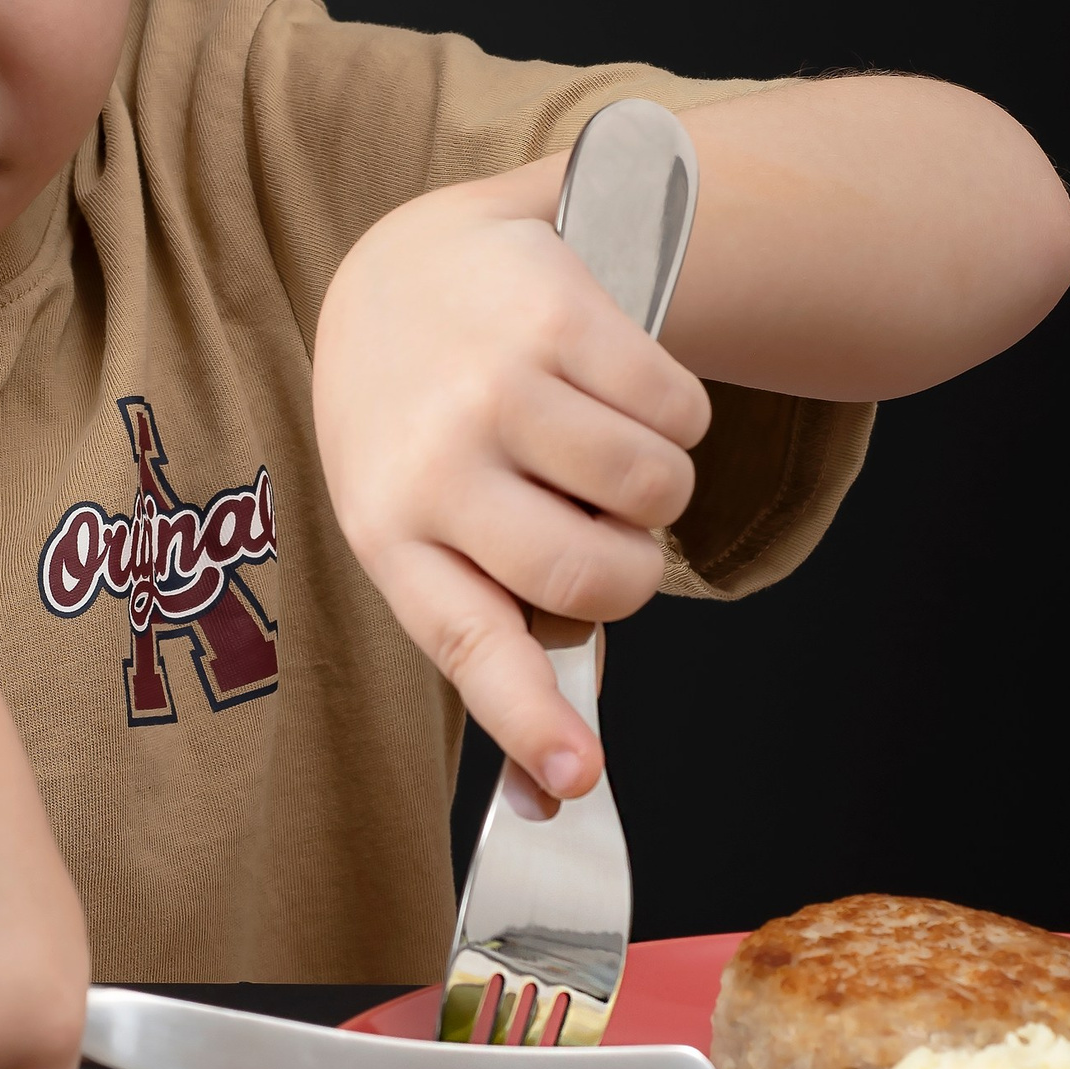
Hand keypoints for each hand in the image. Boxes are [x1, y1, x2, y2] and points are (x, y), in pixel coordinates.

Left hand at [312, 162, 710, 800]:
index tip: (579, 775)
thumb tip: (560, 794)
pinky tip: (620, 389)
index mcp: (389, 535)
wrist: (399, 274)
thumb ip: (492, 645)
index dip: (529, 717)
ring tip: (602, 454)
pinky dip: (680, 416)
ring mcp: (492, 382)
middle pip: (596, 574)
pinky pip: (680, 411)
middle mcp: (432, 461)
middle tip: (606, 535)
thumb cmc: (422, 438)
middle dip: (634, 573)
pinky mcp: (556, 315)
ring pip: (655, 490)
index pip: (469, 643)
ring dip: (660, 490)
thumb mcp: (418, 531)